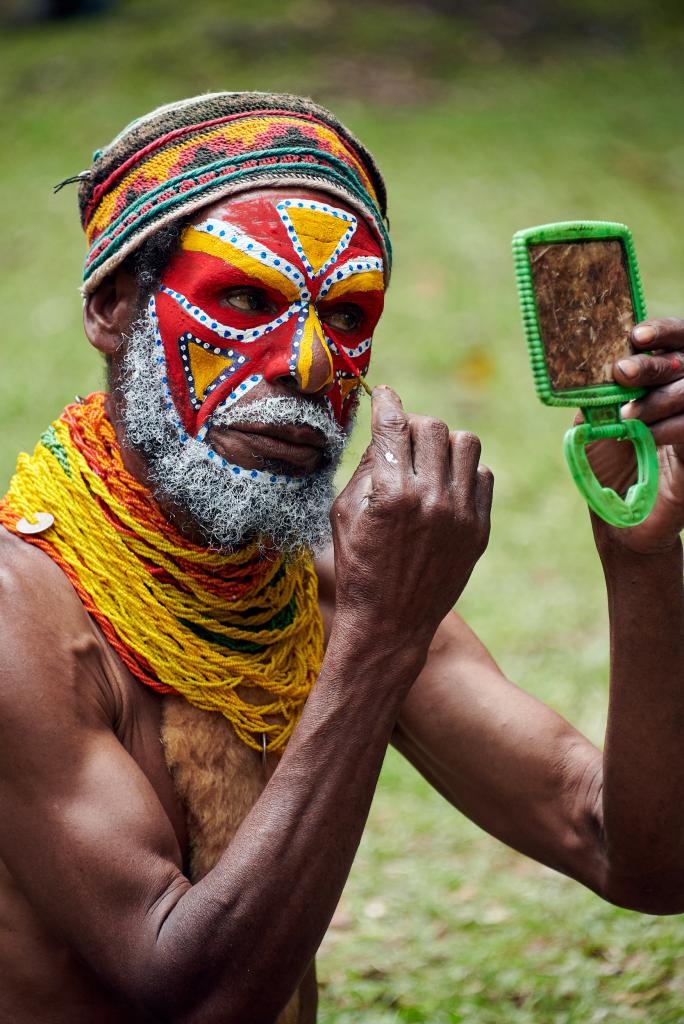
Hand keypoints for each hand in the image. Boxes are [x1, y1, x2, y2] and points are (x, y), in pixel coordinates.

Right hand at [331, 386, 492, 661]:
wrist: (391, 622)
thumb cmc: (358, 565)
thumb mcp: (343, 514)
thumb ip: (365, 467)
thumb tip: (385, 430)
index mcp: (390, 494)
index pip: (393, 425)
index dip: (387, 402)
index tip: (384, 395)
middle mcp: (430, 499)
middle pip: (432, 426)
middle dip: (413, 424)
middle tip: (402, 436)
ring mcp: (460, 514)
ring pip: (466, 443)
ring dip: (443, 443)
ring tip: (428, 460)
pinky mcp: (480, 529)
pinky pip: (483, 476)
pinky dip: (464, 471)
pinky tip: (445, 486)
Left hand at [587, 318, 683, 553]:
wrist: (619, 515)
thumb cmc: (607, 463)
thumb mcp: (596, 419)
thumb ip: (601, 391)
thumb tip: (596, 362)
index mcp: (662, 380)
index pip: (676, 341)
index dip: (664, 331)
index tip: (636, 335)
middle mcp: (683, 395)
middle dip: (654, 363)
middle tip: (624, 372)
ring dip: (658, 398)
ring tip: (628, 415)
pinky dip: (671, 427)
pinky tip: (646, 435)